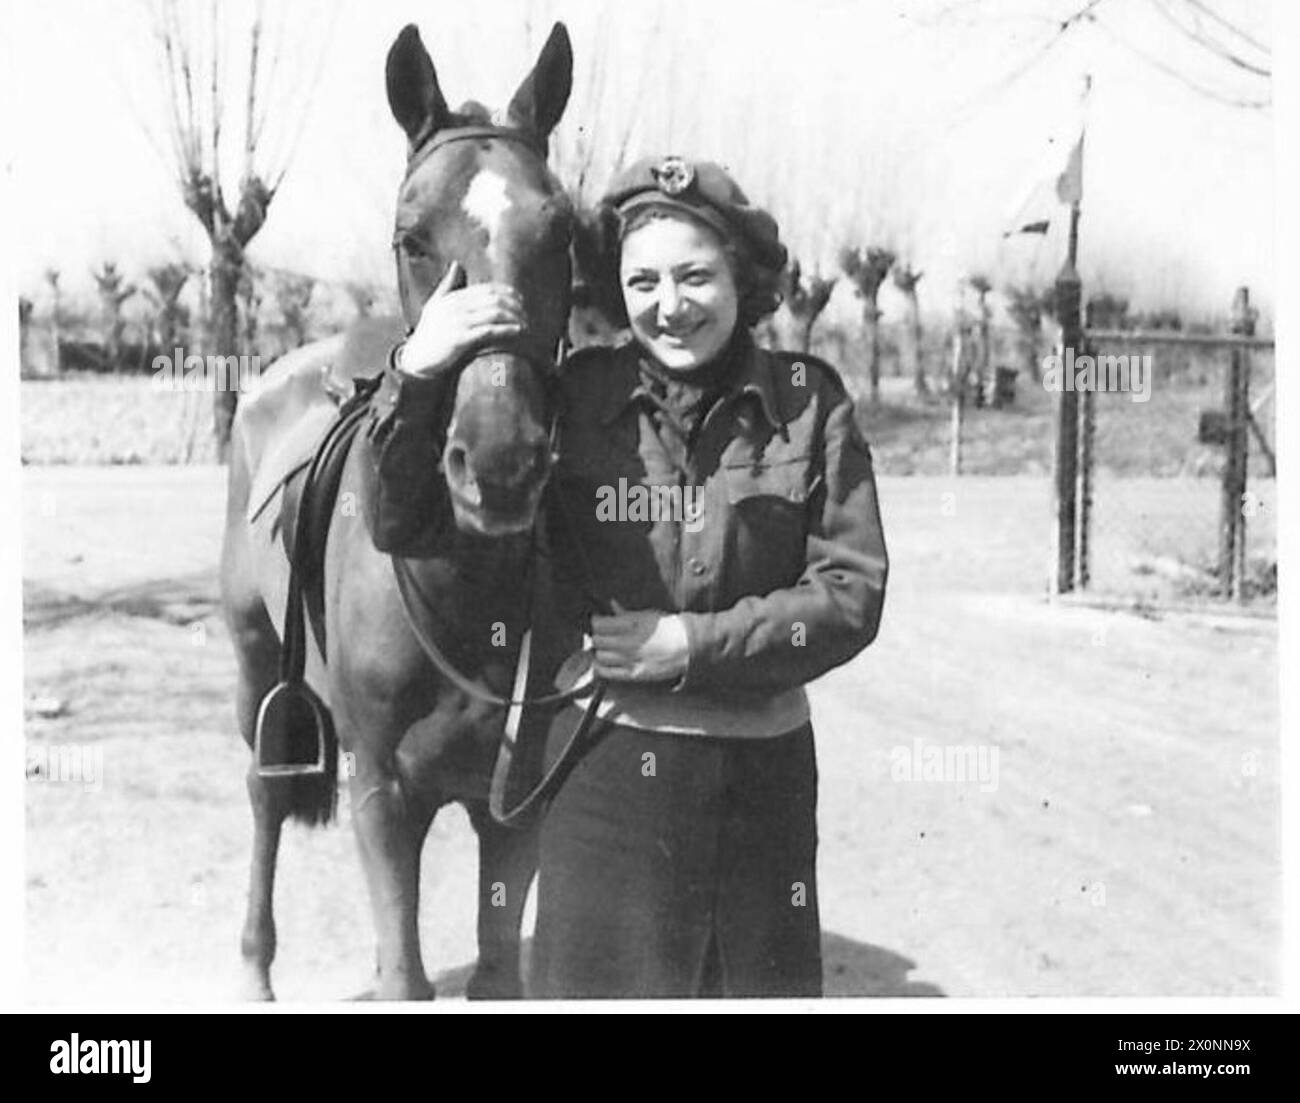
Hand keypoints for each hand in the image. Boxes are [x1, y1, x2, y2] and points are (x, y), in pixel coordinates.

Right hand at [397, 261, 526, 377]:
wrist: (417, 359)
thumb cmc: (429, 333)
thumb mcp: (435, 305)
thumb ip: (448, 285)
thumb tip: (457, 264)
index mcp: (452, 297)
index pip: (486, 289)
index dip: (507, 292)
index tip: (521, 298)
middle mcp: (455, 306)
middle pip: (493, 299)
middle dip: (514, 305)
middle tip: (526, 312)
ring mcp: (457, 322)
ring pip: (494, 313)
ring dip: (514, 317)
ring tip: (526, 324)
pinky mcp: (460, 339)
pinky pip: (489, 330)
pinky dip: (506, 329)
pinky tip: (518, 331)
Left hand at [591, 601, 689, 683]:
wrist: (688, 647)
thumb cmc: (668, 628)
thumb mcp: (647, 615)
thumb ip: (626, 613)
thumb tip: (611, 605)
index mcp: (630, 624)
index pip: (598, 623)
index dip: (596, 621)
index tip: (598, 622)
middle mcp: (628, 642)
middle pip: (597, 640)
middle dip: (597, 636)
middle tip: (602, 636)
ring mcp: (630, 659)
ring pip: (599, 656)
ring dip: (599, 651)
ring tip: (605, 649)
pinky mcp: (633, 674)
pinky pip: (607, 672)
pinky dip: (600, 668)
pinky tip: (603, 663)